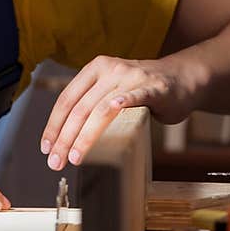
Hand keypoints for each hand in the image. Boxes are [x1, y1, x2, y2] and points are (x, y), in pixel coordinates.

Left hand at [39, 55, 203, 169]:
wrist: (183, 78)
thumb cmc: (144, 90)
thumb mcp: (112, 89)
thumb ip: (92, 104)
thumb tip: (65, 139)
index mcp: (95, 69)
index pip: (67, 99)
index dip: (53, 125)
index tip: (46, 147)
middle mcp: (111, 70)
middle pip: (80, 108)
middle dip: (65, 137)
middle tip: (56, 161)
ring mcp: (132, 77)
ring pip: (101, 109)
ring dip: (85, 136)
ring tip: (75, 157)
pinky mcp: (154, 88)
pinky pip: (135, 97)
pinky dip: (123, 103)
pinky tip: (113, 112)